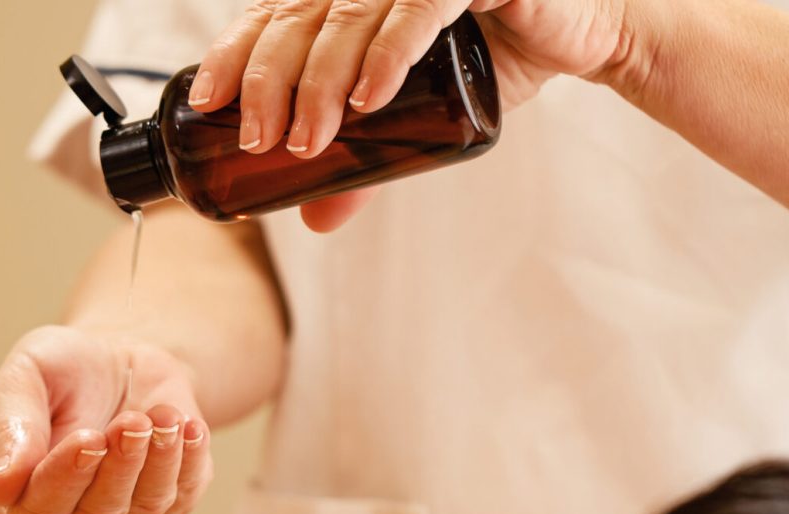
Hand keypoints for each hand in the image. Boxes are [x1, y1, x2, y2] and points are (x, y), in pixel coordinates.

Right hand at [0, 326, 211, 513]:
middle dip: (118, 468)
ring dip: (157, 462)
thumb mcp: (23, 376)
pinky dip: (188, 461)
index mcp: (8, 499)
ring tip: (163, 415)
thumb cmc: (61, 370)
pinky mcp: (161, 512)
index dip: (63, 479)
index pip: (33, 512)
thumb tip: (1, 486)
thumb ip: (8, 428)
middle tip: (132, 421)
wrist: (118, 362)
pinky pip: (180, 500)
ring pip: (139, 513)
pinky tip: (186, 426)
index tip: (89, 437)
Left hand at [189, 0, 634, 228]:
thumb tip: (314, 217)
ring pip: (350, 11)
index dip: (236, 53)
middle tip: (260, 141)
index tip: (208, 103)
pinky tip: (368, 98)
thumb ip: (365, 157)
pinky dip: (390, 51)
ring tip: (308, 139)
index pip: (276, 14)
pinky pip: (421, 3)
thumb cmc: (492, 57)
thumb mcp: (416, 117)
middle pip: (301, 14)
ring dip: (322, 78)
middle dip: (271, 80)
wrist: (580, 34)